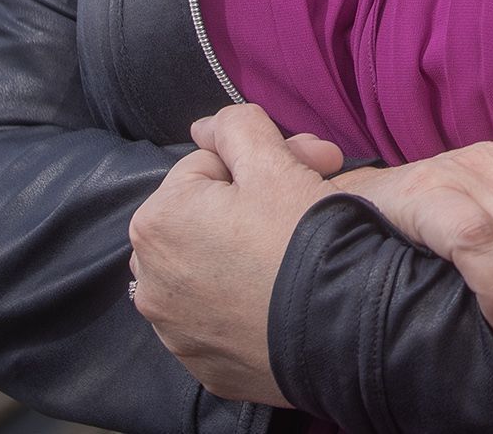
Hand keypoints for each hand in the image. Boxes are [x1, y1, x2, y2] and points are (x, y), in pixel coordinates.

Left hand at [126, 105, 344, 405]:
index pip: (208, 167)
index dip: (260, 163)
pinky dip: (240, 303)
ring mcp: (172, 330)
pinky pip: (216, 317)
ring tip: (289, 251)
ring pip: (206, 267)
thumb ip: (234, 126)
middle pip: (203, 218)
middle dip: (247, 205)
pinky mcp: (200, 365)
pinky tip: (278, 296)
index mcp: (156, 221)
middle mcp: (148, 280)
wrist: (344, 332)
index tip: (305, 171)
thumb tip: (203, 127)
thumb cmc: (303, 240)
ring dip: (239, 251)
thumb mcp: (274, 163)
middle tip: (302, 207)